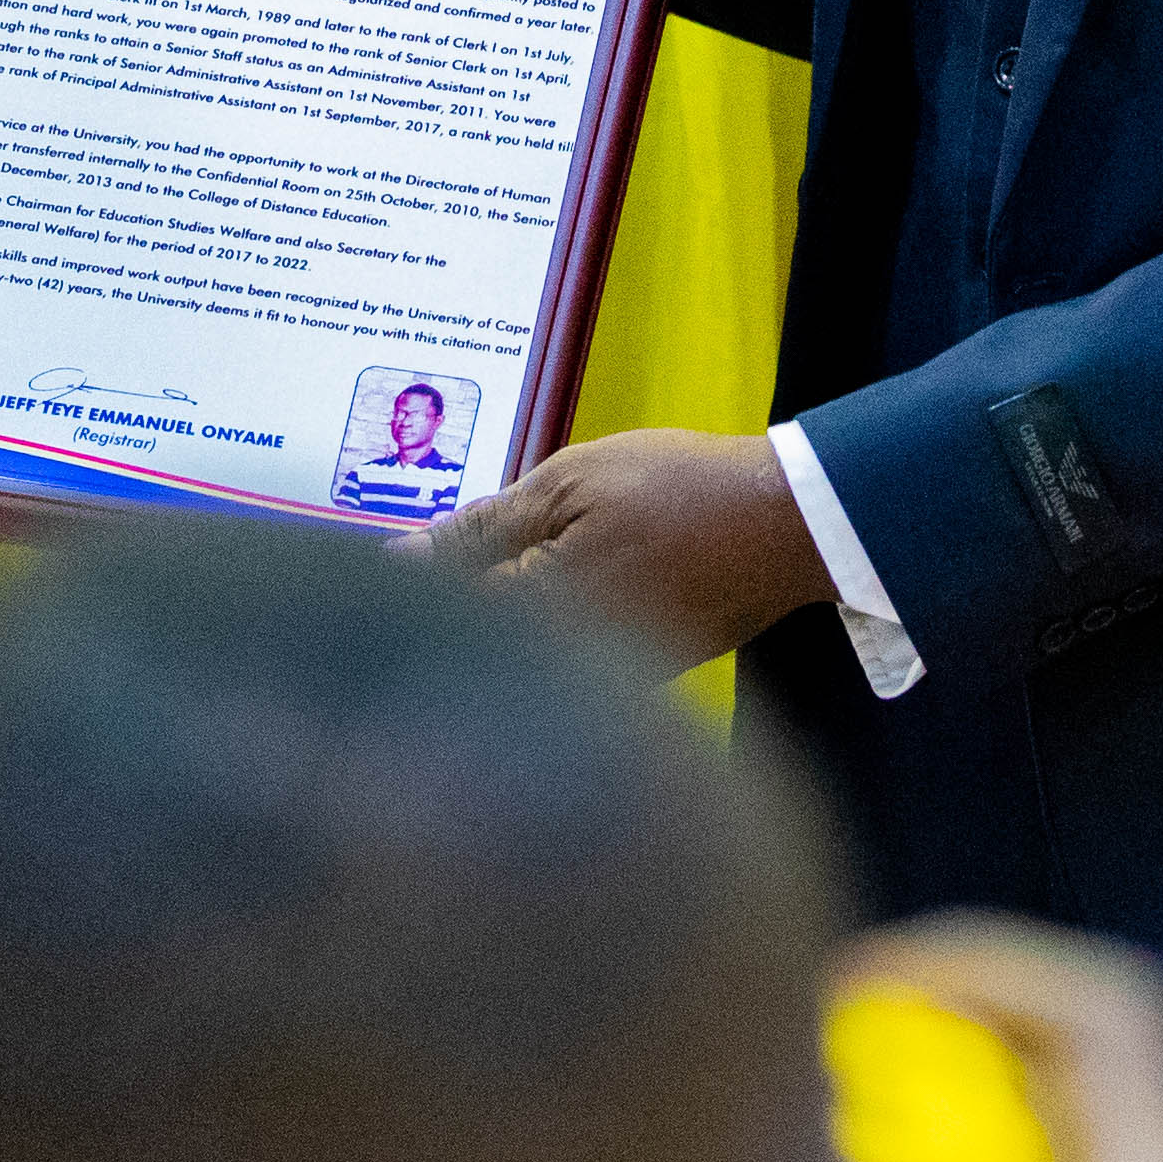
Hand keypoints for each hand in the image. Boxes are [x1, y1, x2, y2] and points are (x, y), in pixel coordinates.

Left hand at [430, 425, 831, 667]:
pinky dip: (552, 635)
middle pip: (476, 648)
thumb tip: (400, 556)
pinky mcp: (639, 678)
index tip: (376, 568)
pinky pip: (571, 665)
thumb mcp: (568, 483)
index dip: (405, 590)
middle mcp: (567, 664)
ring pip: (523, 660)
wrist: (785, 525)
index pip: (438, 618)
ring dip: (501, 626)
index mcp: (537, 612)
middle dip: (447, 611)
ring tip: (510, 574)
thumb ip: (482, 527)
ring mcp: (606, 678)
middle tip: (437, 566)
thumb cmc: (679, 491)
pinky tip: (565, 591)